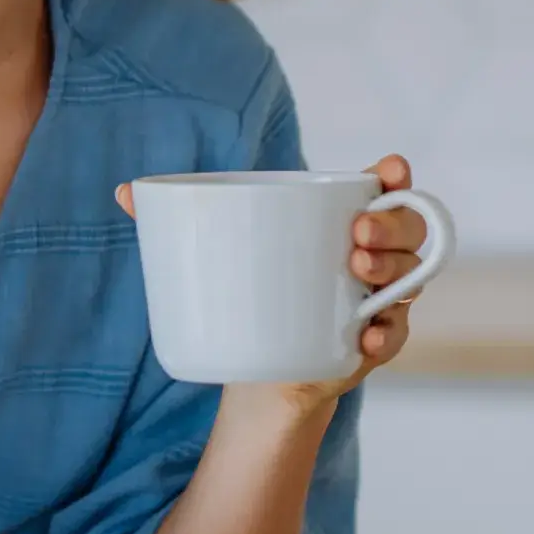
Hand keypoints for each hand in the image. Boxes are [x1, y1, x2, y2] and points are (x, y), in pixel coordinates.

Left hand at [114, 153, 427, 409]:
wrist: (256, 364)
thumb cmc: (246, 288)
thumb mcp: (220, 249)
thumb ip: (175, 220)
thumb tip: (124, 192)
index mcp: (342, 219)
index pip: (386, 190)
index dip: (396, 177)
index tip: (389, 169)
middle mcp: (374, 255)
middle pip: (409, 229)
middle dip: (391, 225)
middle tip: (355, 233)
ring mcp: (380, 299)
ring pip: (410, 278)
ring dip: (392, 270)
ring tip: (357, 270)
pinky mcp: (374, 343)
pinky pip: (396, 336)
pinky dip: (386, 336)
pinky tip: (366, 337)